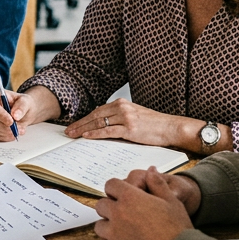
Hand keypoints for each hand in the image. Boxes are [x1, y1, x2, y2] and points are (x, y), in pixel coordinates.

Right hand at [0, 85, 60, 140]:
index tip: (11, 121)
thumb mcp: (26, 102)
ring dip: (6, 132)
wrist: (23, 113)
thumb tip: (15, 115)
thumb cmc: (22, 104)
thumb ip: (21, 106)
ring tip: (20, 130)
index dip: (0, 114)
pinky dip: (6, 137)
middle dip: (4, 126)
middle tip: (18, 129)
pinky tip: (14, 134)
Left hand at [66, 98, 188, 147]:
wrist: (170, 127)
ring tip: (73, 135)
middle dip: (80, 124)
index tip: (74, 125)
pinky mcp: (130, 129)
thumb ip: (119, 116)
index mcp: (121, 103)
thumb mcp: (134, 115)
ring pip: (99, 123)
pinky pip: (108, 131)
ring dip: (83, 129)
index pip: (97, 111)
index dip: (84, 119)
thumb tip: (102, 121)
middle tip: (68, 131)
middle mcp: (122, 108)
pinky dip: (96, 134)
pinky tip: (86, 136)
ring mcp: (126, 118)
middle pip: (95, 116)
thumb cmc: (153, 124)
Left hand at [94, 168, 193, 239]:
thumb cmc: (177, 229)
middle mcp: (118, 213)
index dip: (116, 190)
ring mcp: (113, 234)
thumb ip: (158, 184)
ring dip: (108, 228)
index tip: (122, 197)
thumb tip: (150, 171)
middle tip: (124, 217)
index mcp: (130, 197)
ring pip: (99, 226)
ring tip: (123, 234)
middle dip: (110, 209)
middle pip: (101, 205)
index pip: (110, 185)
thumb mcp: (172, 201)